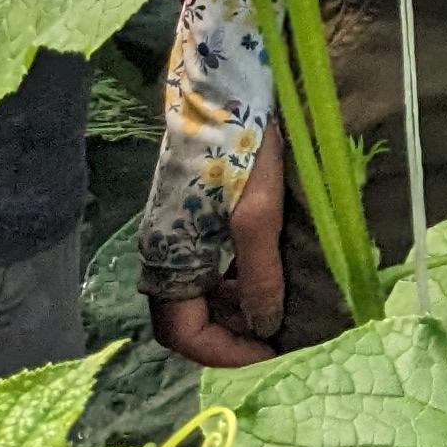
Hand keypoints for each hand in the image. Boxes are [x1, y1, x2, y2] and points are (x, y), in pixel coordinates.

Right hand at [148, 131, 285, 368]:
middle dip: (233, 332)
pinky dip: (237, 278)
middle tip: (280, 335)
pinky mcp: (191, 217)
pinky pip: (209, 266)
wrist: (222, 92)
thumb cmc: (239, 151)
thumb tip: (265, 326)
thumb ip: (260, 276)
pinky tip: (269, 273)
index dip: (224, 353)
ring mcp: (176, 234)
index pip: (183, 333)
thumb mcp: (259, 217)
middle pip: (190, 317)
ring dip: (237, 306)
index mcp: (168, 259)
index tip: (268, 354)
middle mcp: (164, 253)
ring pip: (202, 293)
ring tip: (282, 308)